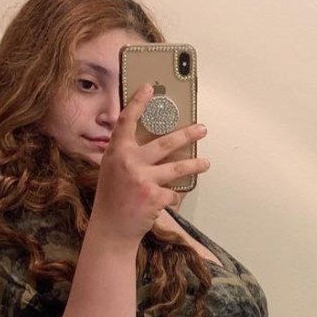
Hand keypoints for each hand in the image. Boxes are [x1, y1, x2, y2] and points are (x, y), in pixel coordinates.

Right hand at [89, 83, 209, 244]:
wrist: (111, 229)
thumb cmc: (112, 199)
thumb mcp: (113, 171)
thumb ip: (127, 156)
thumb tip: (155, 144)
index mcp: (116, 152)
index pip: (127, 120)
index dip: (138, 102)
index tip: (149, 88)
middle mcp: (128, 162)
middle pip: (165, 142)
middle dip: (187, 135)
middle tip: (202, 129)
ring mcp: (142, 179)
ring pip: (178, 167)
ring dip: (195, 165)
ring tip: (206, 163)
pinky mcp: (155, 196)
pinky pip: (173, 192)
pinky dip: (173, 196)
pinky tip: (167, 201)